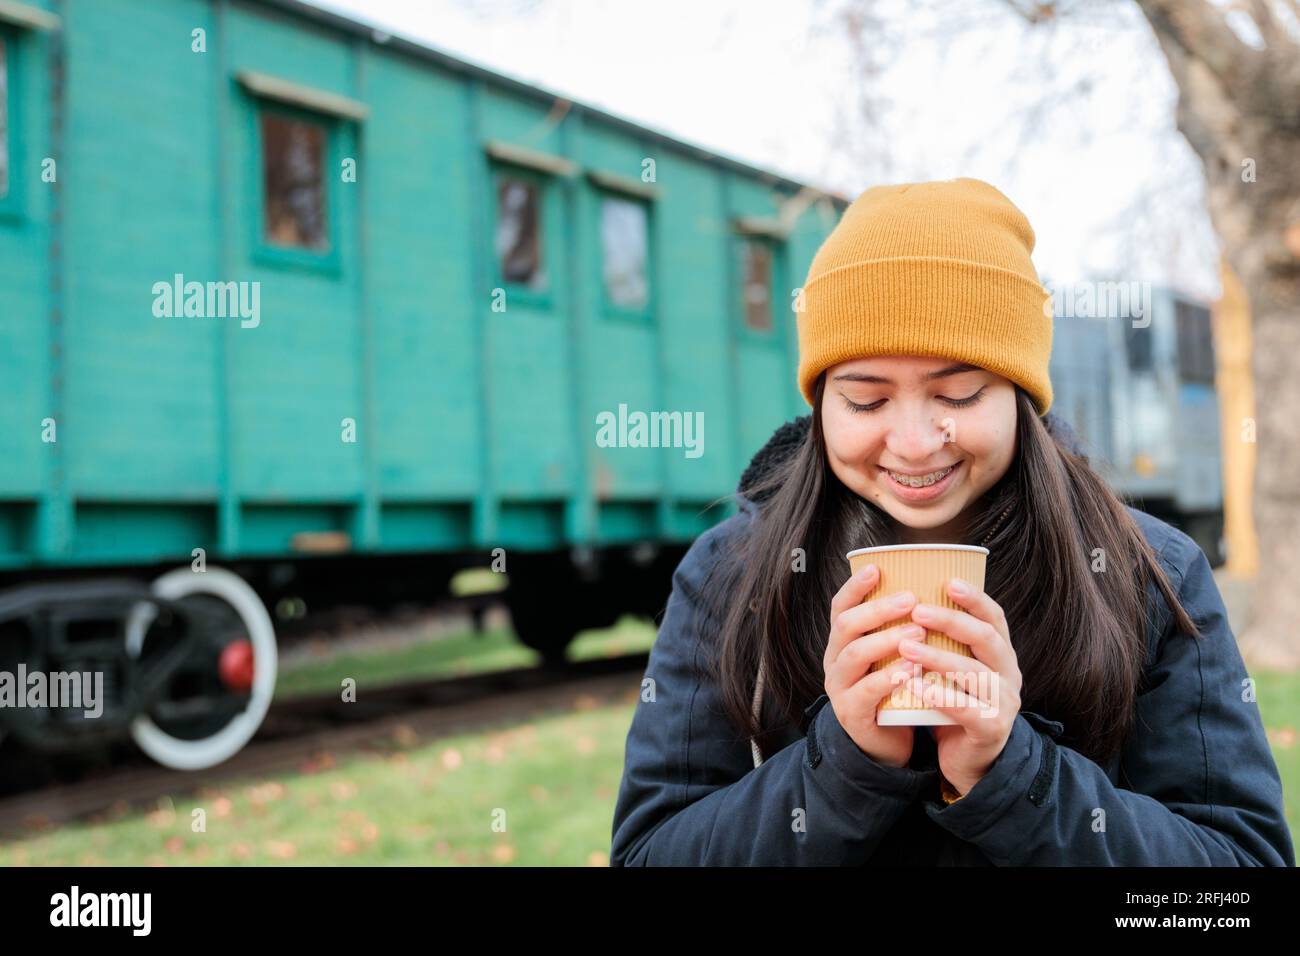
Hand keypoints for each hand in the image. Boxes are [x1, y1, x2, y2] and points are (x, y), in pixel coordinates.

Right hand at [824, 563, 927, 768]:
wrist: (884, 744)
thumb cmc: (893, 691)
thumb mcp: (889, 657)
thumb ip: (897, 629)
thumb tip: (926, 590)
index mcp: (842, 643)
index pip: (840, 608)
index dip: (855, 587)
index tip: (877, 569)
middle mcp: (835, 661)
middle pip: (846, 626)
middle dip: (878, 609)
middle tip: (911, 599)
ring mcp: (840, 688)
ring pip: (854, 655)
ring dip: (886, 639)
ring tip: (917, 630)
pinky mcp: (851, 714)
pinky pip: (865, 692)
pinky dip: (888, 678)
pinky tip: (911, 668)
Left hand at [896, 578, 1021, 795]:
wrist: (970, 759)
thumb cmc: (955, 704)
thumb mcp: (954, 670)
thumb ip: (943, 642)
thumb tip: (908, 600)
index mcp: (1000, 654)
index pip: (994, 618)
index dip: (974, 598)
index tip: (948, 582)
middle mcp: (1008, 673)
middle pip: (986, 638)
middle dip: (951, 621)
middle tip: (918, 610)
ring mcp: (1004, 701)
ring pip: (974, 673)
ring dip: (938, 657)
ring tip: (906, 647)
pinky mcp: (992, 728)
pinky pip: (966, 709)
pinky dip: (940, 696)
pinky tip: (916, 686)